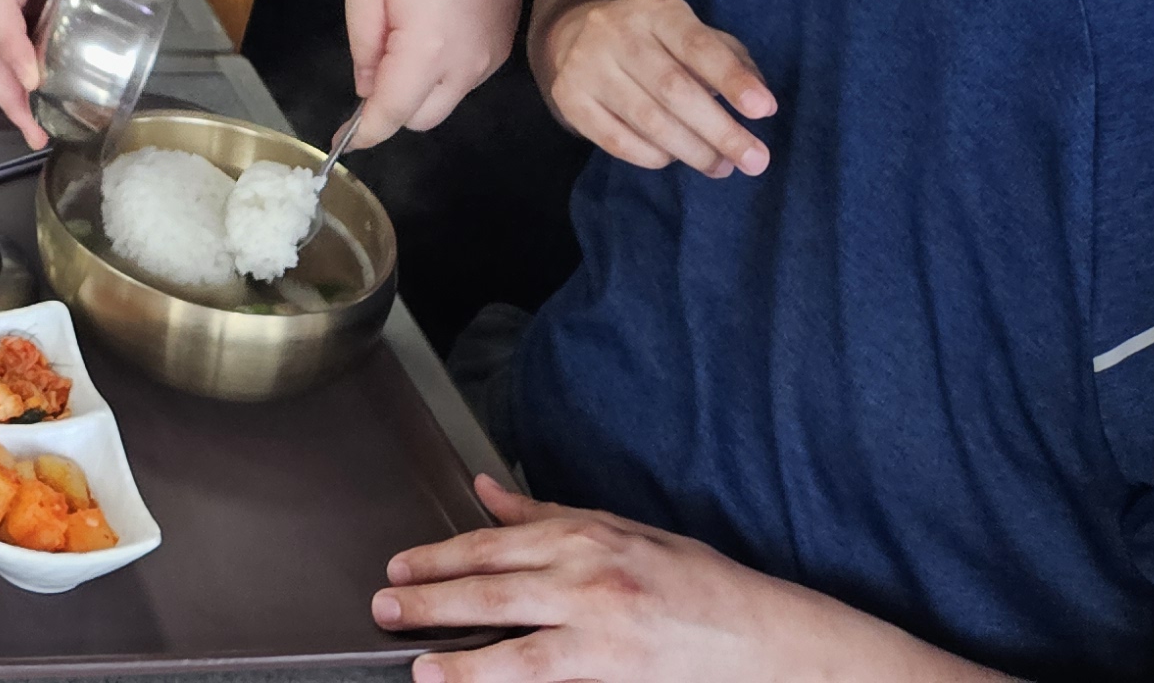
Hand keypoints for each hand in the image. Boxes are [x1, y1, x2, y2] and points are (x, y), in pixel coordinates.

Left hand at [340, 0, 523, 147]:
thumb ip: (363, 40)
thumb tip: (366, 85)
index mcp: (428, 52)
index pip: (394, 113)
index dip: (366, 132)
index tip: (344, 141)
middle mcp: (465, 68)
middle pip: (422, 118)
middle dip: (392, 107)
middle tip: (373, 62)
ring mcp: (489, 60)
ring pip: (445, 101)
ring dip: (418, 89)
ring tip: (403, 36)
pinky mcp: (502, 47)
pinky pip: (464, 79)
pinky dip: (441, 72)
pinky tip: (431, 30)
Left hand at [381, 476, 931, 681]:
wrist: (770, 639)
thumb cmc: (697, 584)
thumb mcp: (624, 531)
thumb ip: (549, 513)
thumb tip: (486, 490)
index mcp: (589, 536)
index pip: (495, 543)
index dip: (441, 557)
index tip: (400, 564)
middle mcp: (590, 580)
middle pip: (491, 590)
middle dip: (430, 600)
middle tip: (384, 605)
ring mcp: (604, 635)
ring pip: (514, 649)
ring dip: (458, 658)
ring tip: (417, 664)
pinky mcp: (615, 677)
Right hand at [538, 0, 774, 176]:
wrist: (577, 35)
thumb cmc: (656, 42)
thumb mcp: (693, 34)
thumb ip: (730, 60)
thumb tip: (761, 101)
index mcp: (656, 10)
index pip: (697, 45)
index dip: (731, 79)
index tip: (765, 110)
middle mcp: (616, 31)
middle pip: (673, 89)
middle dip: (720, 130)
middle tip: (754, 160)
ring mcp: (587, 64)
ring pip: (648, 120)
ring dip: (693, 151)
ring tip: (722, 167)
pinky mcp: (569, 97)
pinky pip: (618, 141)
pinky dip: (653, 157)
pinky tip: (674, 159)